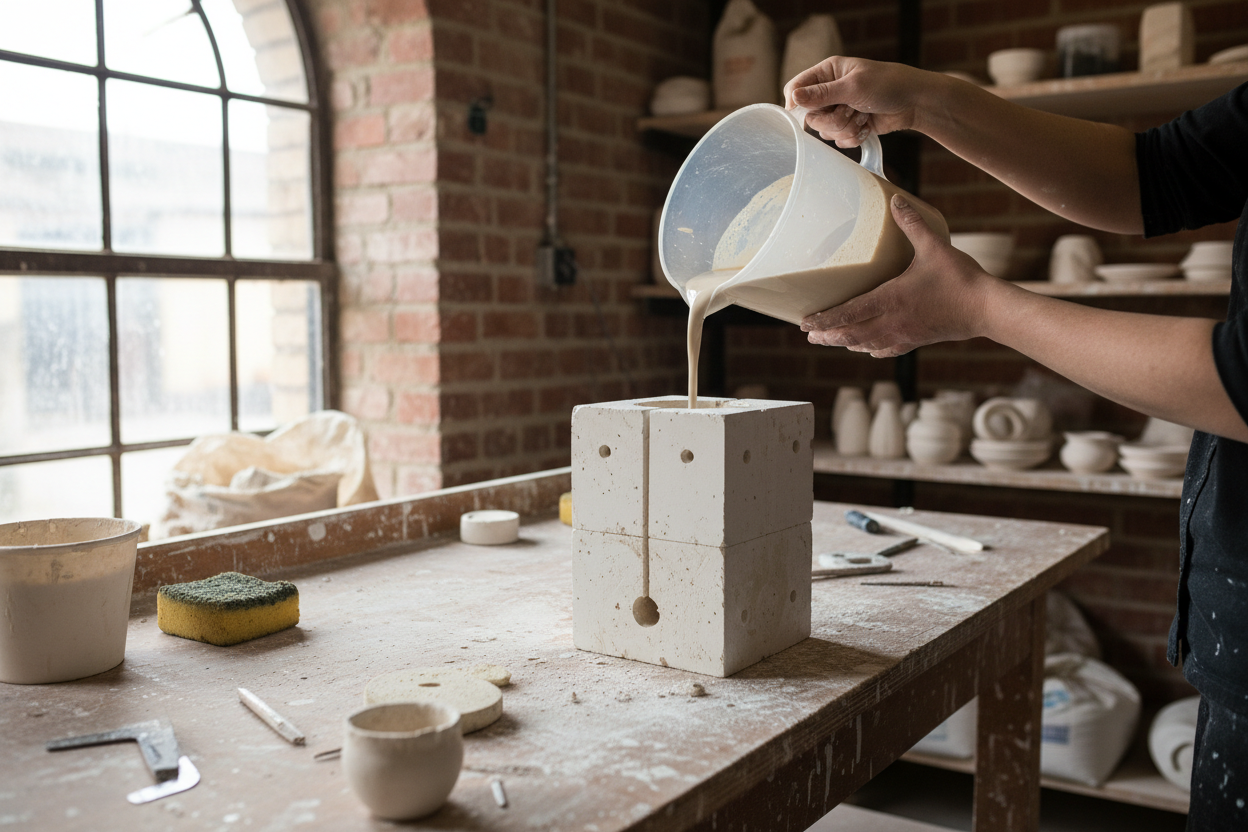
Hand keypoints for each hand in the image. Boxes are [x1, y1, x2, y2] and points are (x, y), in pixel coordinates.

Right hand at [783, 57, 935, 147]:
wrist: (914, 102)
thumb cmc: (887, 84)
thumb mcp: (853, 87)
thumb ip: (821, 94)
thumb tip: (793, 97)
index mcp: (827, 72)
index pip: (796, 88)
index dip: (796, 103)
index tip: (802, 113)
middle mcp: (829, 90)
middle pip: (810, 116)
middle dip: (832, 119)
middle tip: (850, 110)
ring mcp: (838, 109)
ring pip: (825, 131)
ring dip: (846, 128)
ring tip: (863, 115)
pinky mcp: (848, 125)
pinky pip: (839, 140)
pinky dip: (854, 136)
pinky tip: (867, 125)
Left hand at [800, 195, 996, 356]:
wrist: (986, 309)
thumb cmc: (960, 278)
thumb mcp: (934, 246)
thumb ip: (912, 224)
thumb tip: (896, 199)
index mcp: (890, 299)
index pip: (848, 314)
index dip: (824, 320)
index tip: (805, 323)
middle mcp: (892, 321)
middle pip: (851, 334)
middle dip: (828, 335)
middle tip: (810, 335)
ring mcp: (903, 335)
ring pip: (866, 344)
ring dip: (845, 342)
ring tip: (830, 340)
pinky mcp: (916, 341)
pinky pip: (886, 350)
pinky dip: (871, 348)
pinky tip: (867, 347)